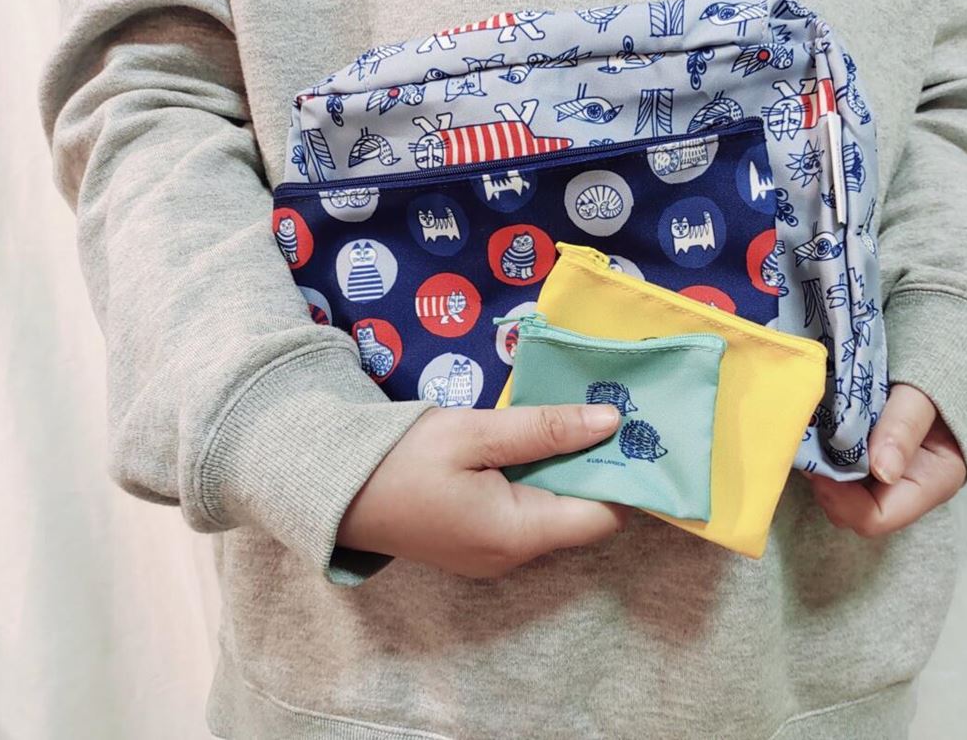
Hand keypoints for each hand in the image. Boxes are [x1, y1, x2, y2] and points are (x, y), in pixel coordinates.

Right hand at [337, 404, 628, 577]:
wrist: (332, 489)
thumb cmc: (400, 459)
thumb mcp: (474, 433)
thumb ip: (545, 429)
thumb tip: (612, 421)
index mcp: (517, 534)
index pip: (603, 515)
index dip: (623, 475)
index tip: (634, 430)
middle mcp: (513, 556)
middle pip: (580, 515)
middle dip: (595, 466)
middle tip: (605, 410)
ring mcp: (493, 556)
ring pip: (554, 512)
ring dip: (565, 470)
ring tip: (571, 419)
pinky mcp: (477, 545)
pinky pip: (526, 514)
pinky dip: (537, 481)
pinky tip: (534, 444)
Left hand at [804, 384, 966, 536]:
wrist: (942, 359)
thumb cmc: (939, 376)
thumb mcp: (922, 395)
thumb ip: (903, 428)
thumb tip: (883, 472)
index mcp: (931, 483)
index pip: (877, 518)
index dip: (841, 500)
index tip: (818, 468)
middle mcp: (906, 489)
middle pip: (853, 511)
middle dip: (827, 486)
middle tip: (809, 449)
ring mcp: (887, 479)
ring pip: (841, 495)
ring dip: (822, 471)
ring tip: (812, 438)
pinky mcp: (870, 462)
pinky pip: (840, 473)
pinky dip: (824, 458)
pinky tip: (816, 434)